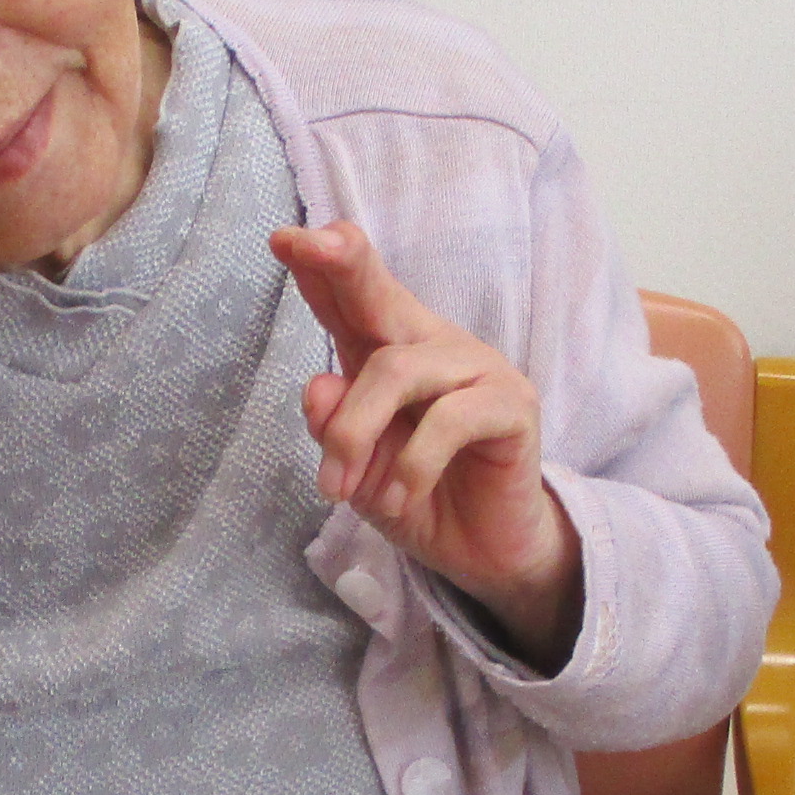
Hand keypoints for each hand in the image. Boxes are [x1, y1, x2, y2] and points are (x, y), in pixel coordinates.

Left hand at [273, 220, 580, 664]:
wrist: (484, 554)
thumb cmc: (416, 499)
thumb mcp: (357, 471)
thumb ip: (335, 429)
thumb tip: (317, 384)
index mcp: (387, 353)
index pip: (350, 300)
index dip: (320, 265)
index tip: (282, 240)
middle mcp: (431, 348)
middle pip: (382, 293)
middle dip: (341, 264)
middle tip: (302, 244)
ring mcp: (477, 369)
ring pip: (397, 371)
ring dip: (355, 434)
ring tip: (339, 490)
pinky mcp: (512, 406)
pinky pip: (451, 419)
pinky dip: (413, 464)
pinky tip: (399, 500)